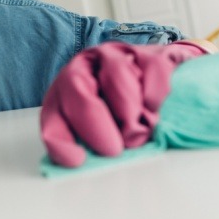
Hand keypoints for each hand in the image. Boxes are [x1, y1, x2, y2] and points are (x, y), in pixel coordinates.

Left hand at [40, 41, 206, 167]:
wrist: (166, 80)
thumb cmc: (129, 114)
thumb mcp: (107, 134)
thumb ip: (96, 147)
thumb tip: (93, 167)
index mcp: (65, 94)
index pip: (52, 117)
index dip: (60, 140)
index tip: (77, 161)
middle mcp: (84, 69)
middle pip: (75, 87)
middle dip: (93, 122)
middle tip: (113, 149)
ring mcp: (117, 56)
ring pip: (115, 75)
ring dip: (128, 109)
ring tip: (142, 130)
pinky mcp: (149, 51)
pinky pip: (151, 70)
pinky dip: (154, 95)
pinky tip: (155, 109)